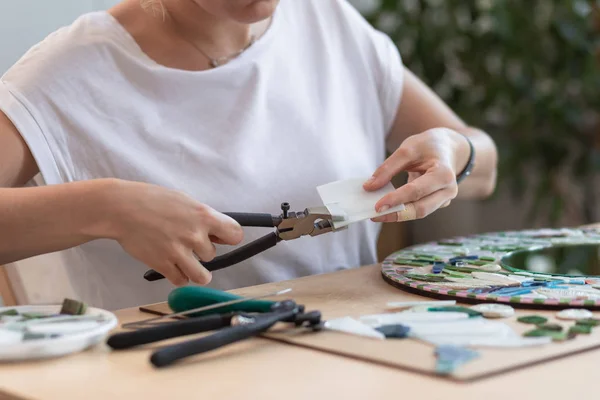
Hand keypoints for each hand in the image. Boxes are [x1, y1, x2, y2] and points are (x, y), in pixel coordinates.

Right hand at [107, 180, 243, 285]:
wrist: (121, 208)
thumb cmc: (151, 200)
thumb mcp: (184, 200)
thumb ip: (203, 217)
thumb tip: (218, 233)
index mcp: (204, 216)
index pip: (235, 234)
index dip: (229, 238)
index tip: (222, 238)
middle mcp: (195, 235)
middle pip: (212, 255)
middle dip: (201, 250)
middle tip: (185, 241)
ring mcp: (179, 252)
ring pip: (201, 276)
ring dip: (195, 270)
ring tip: (186, 262)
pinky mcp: (163, 265)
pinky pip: (181, 280)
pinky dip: (178, 276)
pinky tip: (171, 265)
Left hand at [363, 128, 468, 221]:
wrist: (448, 147)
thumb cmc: (428, 146)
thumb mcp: (408, 149)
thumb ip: (388, 168)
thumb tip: (369, 187)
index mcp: (443, 174)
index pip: (416, 191)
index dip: (396, 199)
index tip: (377, 206)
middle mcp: (448, 190)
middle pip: (420, 209)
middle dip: (396, 214)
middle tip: (374, 215)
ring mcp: (445, 199)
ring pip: (420, 213)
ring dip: (398, 215)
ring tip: (377, 214)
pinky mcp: (438, 203)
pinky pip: (419, 209)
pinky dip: (403, 210)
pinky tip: (388, 208)